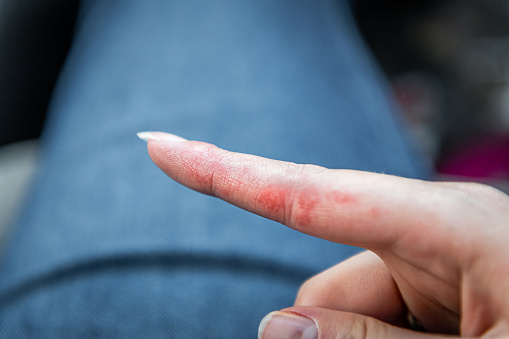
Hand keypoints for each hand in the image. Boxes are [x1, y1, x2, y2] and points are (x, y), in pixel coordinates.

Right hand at [139, 132, 508, 337]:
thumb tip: (276, 326)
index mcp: (447, 223)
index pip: (307, 193)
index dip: (225, 172)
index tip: (159, 146)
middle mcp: (428, 229)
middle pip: (326, 282)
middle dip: (328, 334)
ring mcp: (429, 259)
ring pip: (342, 308)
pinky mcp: (433, 286)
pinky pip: (369, 316)